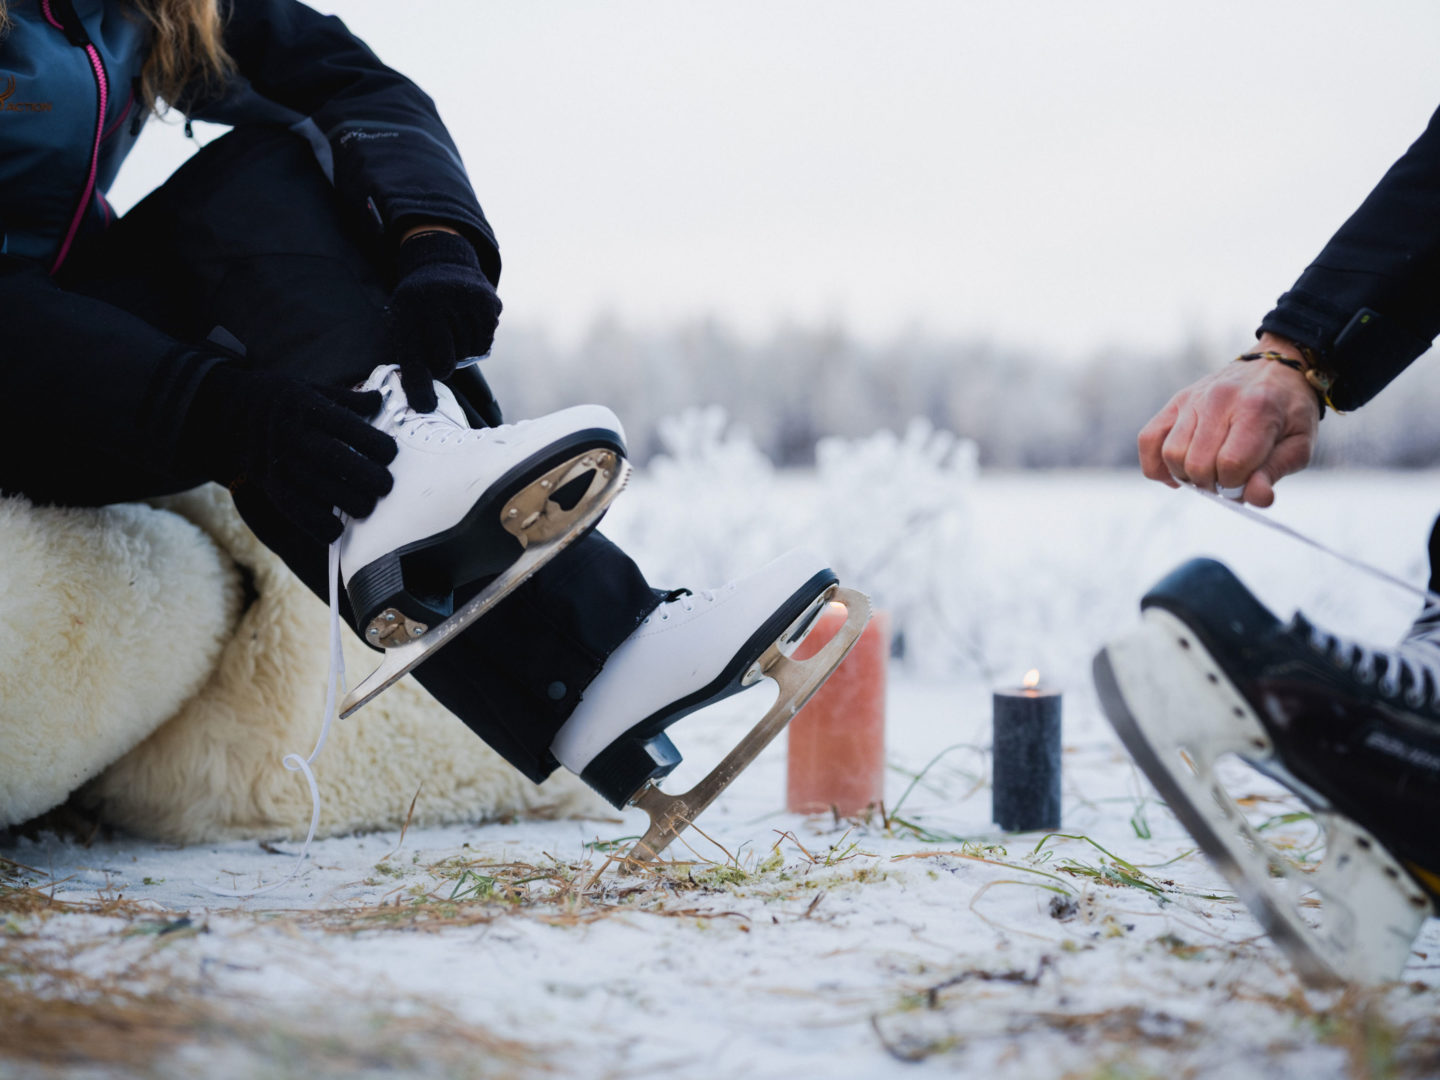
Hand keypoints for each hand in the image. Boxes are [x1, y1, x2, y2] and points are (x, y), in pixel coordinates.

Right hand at [181, 363, 397, 543]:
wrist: (227, 411)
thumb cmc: (280, 398)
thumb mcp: (309, 387)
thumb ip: (346, 398)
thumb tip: (381, 400)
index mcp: (307, 407)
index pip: (349, 427)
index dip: (375, 444)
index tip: (390, 453)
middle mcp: (294, 434)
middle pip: (336, 460)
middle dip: (367, 476)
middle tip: (386, 485)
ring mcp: (279, 461)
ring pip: (319, 488)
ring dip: (349, 503)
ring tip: (368, 507)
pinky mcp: (270, 484)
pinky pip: (295, 509)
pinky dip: (318, 524)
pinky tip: (337, 529)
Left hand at [389, 228, 501, 411]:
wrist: (442, 263)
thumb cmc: (418, 307)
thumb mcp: (403, 325)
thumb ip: (411, 364)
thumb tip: (424, 407)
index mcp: (409, 306)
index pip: (417, 357)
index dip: (421, 384)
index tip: (426, 405)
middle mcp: (437, 299)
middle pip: (447, 360)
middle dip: (444, 365)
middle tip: (441, 354)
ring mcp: (465, 298)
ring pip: (469, 352)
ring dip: (463, 351)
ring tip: (453, 333)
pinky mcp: (488, 301)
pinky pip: (486, 341)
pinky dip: (478, 341)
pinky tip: (468, 324)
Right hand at [1137, 334, 1318, 506]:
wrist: (1276, 367)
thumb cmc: (1289, 411)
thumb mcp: (1299, 443)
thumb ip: (1275, 472)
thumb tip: (1257, 498)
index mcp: (1256, 408)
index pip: (1231, 464)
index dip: (1238, 485)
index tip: (1248, 483)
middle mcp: (1219, 400)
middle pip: (1198, 464)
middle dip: (1213, 484)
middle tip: (1228, 481)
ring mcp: (1192, 399)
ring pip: (1171, 455)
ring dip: (1188, 476)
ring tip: (1208, 474)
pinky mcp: (1176, 402)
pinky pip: (1148, 439)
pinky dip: (1157, 465)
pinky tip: (1176, 474)